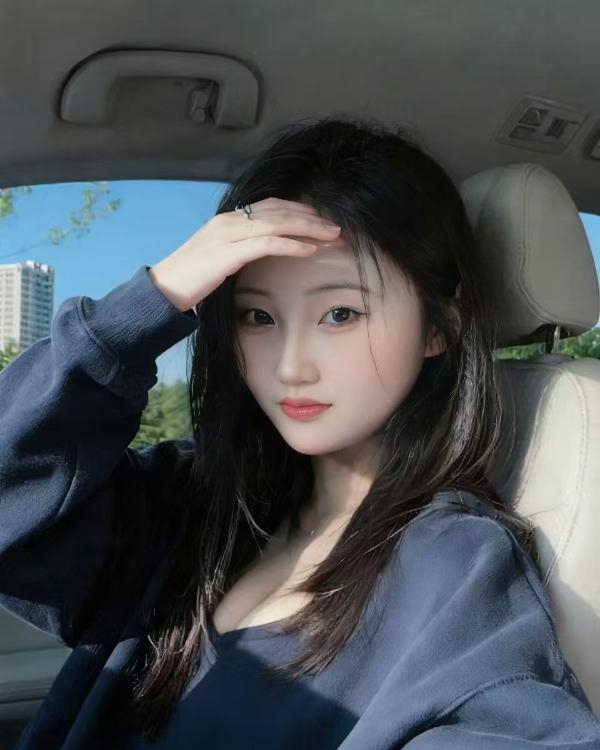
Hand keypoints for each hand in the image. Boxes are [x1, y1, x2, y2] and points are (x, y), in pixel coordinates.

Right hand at [148, 197, 341, 311]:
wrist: (163, 290)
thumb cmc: (192, 279)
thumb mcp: (219, 257)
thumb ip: (240, 249)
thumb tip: (264, 252)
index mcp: (228, 219)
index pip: (271, 205)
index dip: (300, 210)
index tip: (322, 218)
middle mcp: (229, 220)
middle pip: (279, 210)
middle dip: (311, 217)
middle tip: (337, 226)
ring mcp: (227, 235)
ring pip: (277, 223)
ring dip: (308, 228)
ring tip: (332, 236)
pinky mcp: (227, 253)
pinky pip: (266, 244)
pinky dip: (291, 244)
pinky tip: (309, 250)